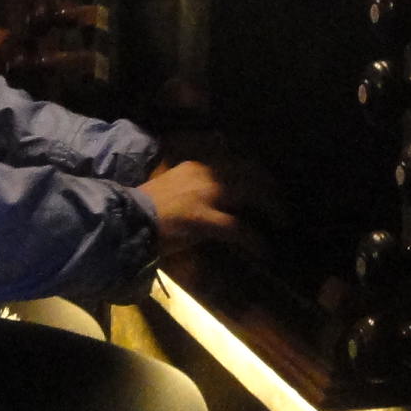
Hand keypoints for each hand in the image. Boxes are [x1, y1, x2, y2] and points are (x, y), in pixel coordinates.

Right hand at [137, 155, 279, 262]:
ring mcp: (206, 196)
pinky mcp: (205, 220)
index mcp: (197, 165)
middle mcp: (205, 174)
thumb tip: (214, 191)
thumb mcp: (174, 184)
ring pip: (251, 193)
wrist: (127, 220)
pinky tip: (264, 251)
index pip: (236, 159)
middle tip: (282, 201)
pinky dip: (256, 241)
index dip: (256, 169)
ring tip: (283, 220)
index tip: (267, 178)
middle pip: (250, 172)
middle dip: (270, 185)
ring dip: (271, 206)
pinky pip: (240, 229)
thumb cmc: (146, 207)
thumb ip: (195, 182)